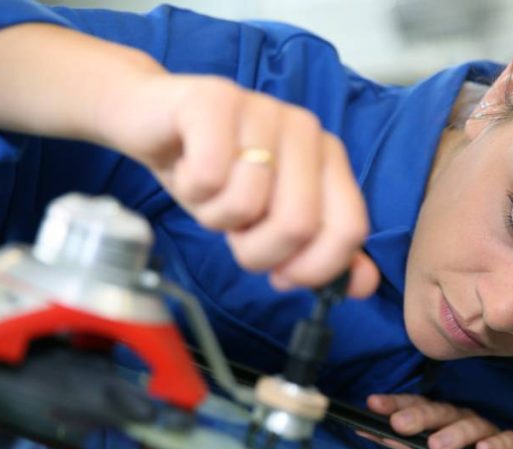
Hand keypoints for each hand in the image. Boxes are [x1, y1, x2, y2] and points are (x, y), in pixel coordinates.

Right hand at [99, 73, 378, 297]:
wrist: (150, 120)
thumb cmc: (213, 173)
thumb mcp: (267, 220)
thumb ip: (318, 252)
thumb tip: (362, 285)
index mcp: (327, 158)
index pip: (348, 229)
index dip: (313, 268)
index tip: (281, 274)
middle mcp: (304, 129)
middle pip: (298, 225)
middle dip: (256, 250)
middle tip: (234, 230)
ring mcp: (263, 110)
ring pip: (247, 203)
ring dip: (215, 215)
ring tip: (209, 190)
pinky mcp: (215, 101)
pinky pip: (209, 177)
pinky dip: (191, 189)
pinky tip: (188, 168)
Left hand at [360, 394, 512, 448]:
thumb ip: (399, 441)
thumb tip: (362, 429)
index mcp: (441, 417)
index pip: (416, 405)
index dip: (395, 404)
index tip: (372, 405)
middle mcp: (463, 420)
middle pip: (441, 413)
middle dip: (419, 418)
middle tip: (399, 426)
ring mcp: (488, 432)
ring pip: (472, 427)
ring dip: (454, 435)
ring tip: (437, 446)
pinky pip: (508, 442)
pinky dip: (497, 446)